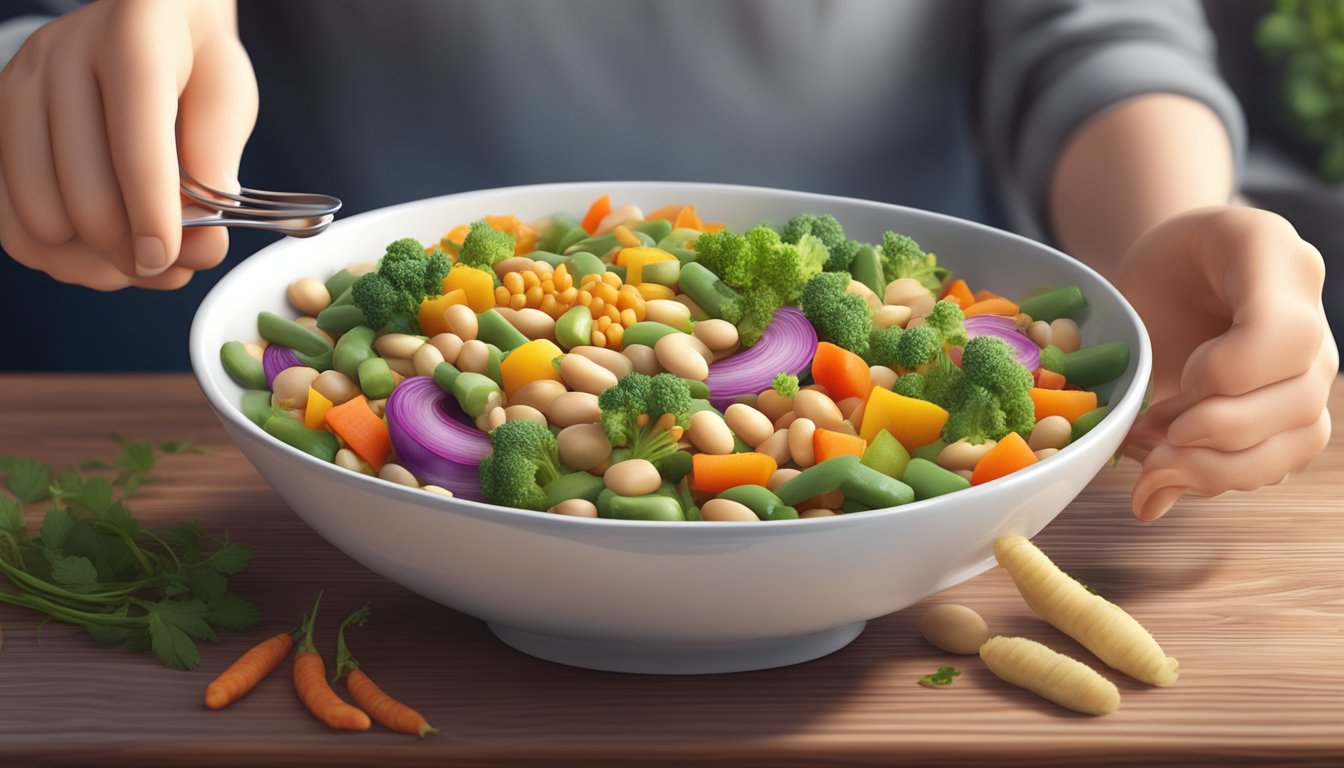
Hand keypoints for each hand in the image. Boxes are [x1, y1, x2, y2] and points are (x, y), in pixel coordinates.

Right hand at [0, 0, 256, 289]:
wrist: (148, 20)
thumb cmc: (194, 62)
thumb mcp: (228, 95)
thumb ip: (219, 160)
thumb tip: (201, 237)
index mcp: (133, 42)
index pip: (137, 147)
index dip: (154, 216)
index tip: (167, 259)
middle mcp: (62, 58)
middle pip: (83, 195)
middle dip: (130, 250)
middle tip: (171, 264)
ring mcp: (19, 87)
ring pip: (40, 216)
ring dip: (94, 261)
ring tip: (140, 258)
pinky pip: (10, 218)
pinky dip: (57, 254)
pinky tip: (101, 252)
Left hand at [1115, 207, 1336, 520]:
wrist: (1177, 273)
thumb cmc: (1159, 268)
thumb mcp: (1144, 266)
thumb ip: (1139, 345)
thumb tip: (1137, 442)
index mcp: (1279, 263)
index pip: (1286, 336)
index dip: (1228, 373)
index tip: (1181, 374)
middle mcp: (1313, 323)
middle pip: (1299, 401)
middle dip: (1214, 428)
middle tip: (1148, 426)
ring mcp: (1311, 372)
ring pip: (1298, 442)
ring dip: (1216, 466)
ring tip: (1154, 461)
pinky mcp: (1294, 415)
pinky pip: (1279, 463)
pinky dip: (1217, 478)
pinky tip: (1167, 472)